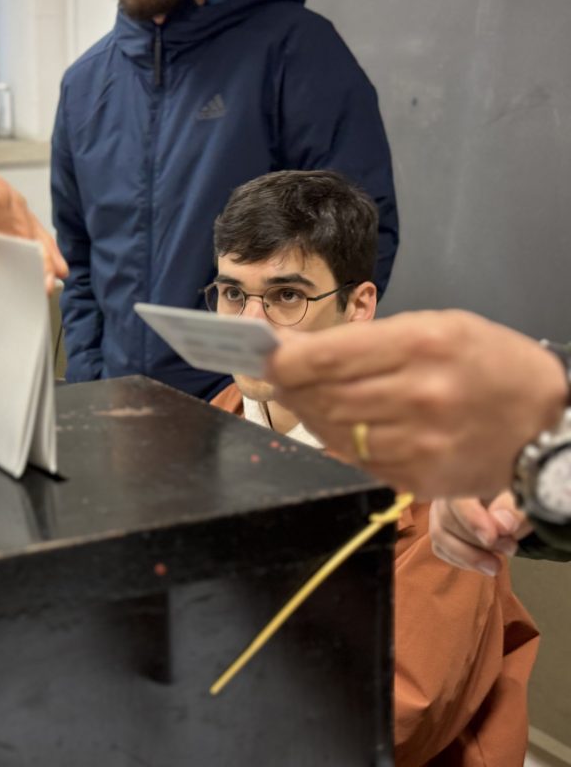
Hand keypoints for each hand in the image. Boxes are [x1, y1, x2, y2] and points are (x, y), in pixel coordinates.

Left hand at [0, 138, 67, 291]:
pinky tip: (41, 259)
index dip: (11, 234)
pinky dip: (22, 242)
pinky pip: (3, 220)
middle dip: (28, 244)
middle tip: (45, 279)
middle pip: (7, 204)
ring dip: (32, 245)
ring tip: (51, 275)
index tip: (24, 267)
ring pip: (12, 212)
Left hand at [266, 310, 566, 498]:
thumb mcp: (434, 327)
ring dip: (308, 414)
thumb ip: (363, 339)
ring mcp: (418, 443)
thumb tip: (292, 349)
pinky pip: (353, 459)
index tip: (264, 356)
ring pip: (330, 431)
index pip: (323, 358)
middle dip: (289, 386)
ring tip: (309, 398)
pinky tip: (342, 424)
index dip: (282, 360)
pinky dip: (337, 441)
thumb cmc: (485, 363)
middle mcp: (419, 395)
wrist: (546, 422)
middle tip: (281, 376)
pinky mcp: (417, 479)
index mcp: (421, 345)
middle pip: (320, 396)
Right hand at [429, 491, 533, 575]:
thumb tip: (503, 525)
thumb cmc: (521, 496)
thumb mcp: (526, 501)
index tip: (491, 538)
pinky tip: (483, 564)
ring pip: (440, 535)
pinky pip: (440, 547)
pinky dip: (462, 560)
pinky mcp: (440, 529)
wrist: (517, 506)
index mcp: (466, 474)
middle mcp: (446, 489)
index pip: (457, 498)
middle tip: (510, 549)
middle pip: (446, 519)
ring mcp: (439, 509)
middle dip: (477, 541)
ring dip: (468, 556)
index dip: (471, 519)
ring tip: (496, 565)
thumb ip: (515, 510)